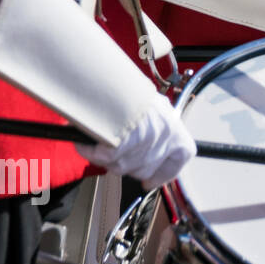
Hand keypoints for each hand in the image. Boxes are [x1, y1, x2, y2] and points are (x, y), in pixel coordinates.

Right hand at [78, 92, 196, 189]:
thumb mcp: (157, 108)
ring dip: (107, 157)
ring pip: (120, 167)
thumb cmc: (134, 93)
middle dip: (128, 164)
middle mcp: (162, 143)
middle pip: (143, 170)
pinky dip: (90, 150)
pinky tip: (87, 139)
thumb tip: (153, 143)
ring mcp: (141, 148)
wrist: (116, 82)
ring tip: (103, 136)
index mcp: (177, 135)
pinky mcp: (119, 149)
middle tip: (118, 148)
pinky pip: (101, 157)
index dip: (162, 175)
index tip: (149, 182)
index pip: (177, 163)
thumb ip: (159, 129)